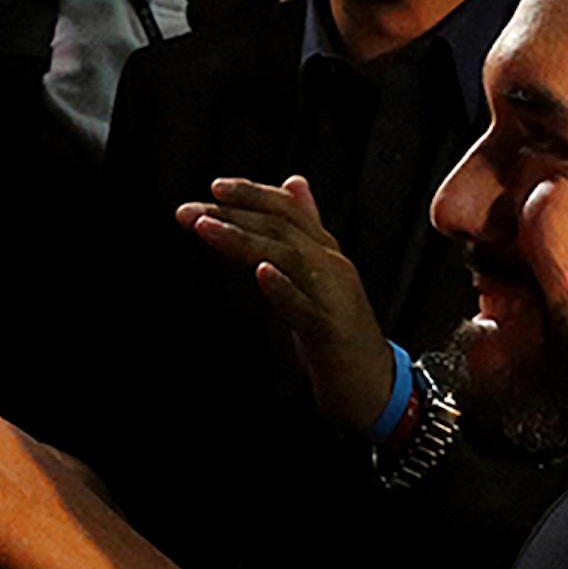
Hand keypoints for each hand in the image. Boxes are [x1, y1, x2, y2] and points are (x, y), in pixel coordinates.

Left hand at [176, 174, 395, 433]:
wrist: (376, 386)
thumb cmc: (340, 333)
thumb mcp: (319, 275)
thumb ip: (306, 229)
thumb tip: (294, 183)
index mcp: (326, 252)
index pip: (287, 209)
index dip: (252, 193)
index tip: (215, 188)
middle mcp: (332, 266)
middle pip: (282, 227)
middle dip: (234, 214)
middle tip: (191, 211)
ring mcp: (333, 297)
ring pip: (289, 257)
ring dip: (245, 239)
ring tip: (208, 228)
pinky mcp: (331, 331)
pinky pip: (305, 306)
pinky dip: (283, 287)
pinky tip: (261, 273)